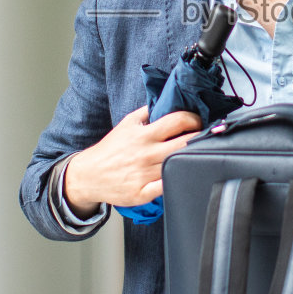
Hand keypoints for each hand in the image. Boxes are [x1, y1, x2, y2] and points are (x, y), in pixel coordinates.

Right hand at [64, 105, 201, 215]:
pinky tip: (181, 174)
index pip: (177, 121)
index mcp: (143, 135)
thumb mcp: (126, 123)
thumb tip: (166, 100)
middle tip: (203, 137)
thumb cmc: (110, 149)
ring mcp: (144, 175)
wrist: (88, 175)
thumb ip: (146, 112)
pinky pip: (166, 187)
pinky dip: (176, 180)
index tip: (198, 122)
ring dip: (191, 158)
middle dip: (199, 138)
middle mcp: (145, 154)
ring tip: (195, 154)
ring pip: (178, 164)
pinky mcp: (142, 193)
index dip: (194, 119)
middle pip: (184, 143)